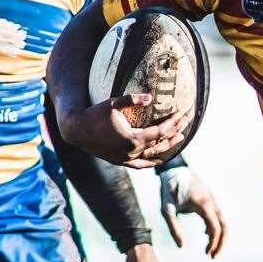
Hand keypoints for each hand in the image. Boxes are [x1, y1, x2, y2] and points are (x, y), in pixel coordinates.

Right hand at [59, 94, 187, 168]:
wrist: (76, 130)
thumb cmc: (94, 114)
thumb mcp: (113, 103)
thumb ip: (132, 99)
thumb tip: (150, 97)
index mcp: (133, 138)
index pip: (160, 132)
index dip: (173, 123)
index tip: (182, 114)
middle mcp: (131, 152)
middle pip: (160, 143)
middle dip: (175, 132)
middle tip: (186, 122)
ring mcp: (126, 159)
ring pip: (152, 154)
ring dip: (167, 146)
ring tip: (179, 138)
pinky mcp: (119, 161)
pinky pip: (140, 165)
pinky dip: (151, 162)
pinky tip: (160, 159)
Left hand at [159, 166, 227, 256]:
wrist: (174, 169)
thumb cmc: (169, 189)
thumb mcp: (167, 209)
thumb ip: (174, 227)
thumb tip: (181, 245)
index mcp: (204, 204)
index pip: (215, 228)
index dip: (213, 243)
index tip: (207, 254)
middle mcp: (212, 202)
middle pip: (224, 227)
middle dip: (221, 243)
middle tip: (212, 257)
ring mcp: (212, 200)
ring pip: (223, 222)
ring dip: (219, 237)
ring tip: (209, 250)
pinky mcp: (210, 200)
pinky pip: (217, 216)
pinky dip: (215, 228)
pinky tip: (205, 235)